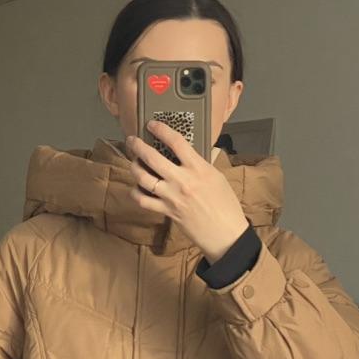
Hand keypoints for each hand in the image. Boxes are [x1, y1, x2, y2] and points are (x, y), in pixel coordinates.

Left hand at [125, 119, 248, 261]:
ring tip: (133, 162)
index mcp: (198, 168)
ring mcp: (172, 197)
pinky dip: (136, 192)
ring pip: (143, 178)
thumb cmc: (226, 205)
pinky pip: (143, 200)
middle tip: (132, 140)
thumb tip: (197, 153)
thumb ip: (203, 163)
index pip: (177, 142)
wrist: (225, 233)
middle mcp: (182, 180)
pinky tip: (136, 187)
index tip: (152, 125)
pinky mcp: (166, 211)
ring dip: (134, 168)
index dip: (161, 130)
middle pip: (152, 158)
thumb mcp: (218, 177)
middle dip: (138, 146)